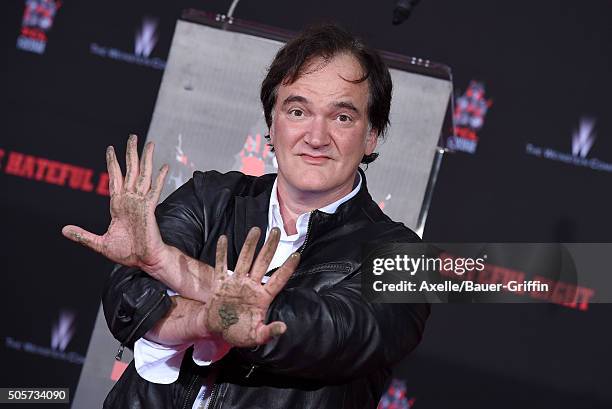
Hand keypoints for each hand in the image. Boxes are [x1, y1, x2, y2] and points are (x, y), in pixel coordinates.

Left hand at [62, 134, 169, 271]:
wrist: (144, 260)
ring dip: (146, 159)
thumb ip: (83, 235)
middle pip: (131, 170)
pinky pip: (154, 190)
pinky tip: (163, 167)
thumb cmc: (126, 253)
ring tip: (149, 144)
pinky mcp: (149, 209)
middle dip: (131, 153)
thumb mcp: (99, 243)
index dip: (113, 163)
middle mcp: (130, 200)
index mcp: (118, 205)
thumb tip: (64, 230)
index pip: (116, 178)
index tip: (111, 149)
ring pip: (143, 175)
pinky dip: (159, 178)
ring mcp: (140, 203)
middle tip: (133, 137)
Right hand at [204, 227, 299, 347]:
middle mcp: (251, 286)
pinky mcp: (221, 284)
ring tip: (256, 229)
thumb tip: (284, 328)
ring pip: (244, 259)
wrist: (217, 330)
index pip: (278, 279)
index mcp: (262, 297)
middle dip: (270, 247)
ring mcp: (236, 283)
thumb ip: (269, 332)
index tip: (297, 255)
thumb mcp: (256, 336)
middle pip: (262, 262)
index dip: (287, 268)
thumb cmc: (239, 334)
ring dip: (250, 245)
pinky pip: (221, 265)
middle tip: (277, 230)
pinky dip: (221, 253)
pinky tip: (222, 239)